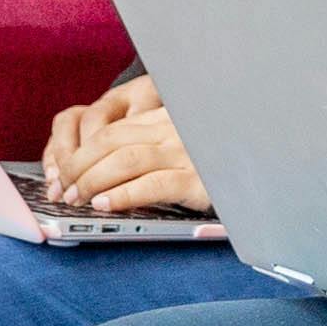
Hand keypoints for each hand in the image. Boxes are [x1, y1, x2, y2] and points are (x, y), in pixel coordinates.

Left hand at [47, 83, 209, 215]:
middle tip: (65, 191)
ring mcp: (185, 153)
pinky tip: (106, 205)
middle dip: (79, 167)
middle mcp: (172, 131)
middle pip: (109, 142)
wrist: (262, 169)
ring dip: (94, 180)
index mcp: (164, 120)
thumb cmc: (218, 162)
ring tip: (78, 199)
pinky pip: (153, 184)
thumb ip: (149, 145)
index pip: (109, 130)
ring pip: (125, 160)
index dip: (80, 153)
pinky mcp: (198, 179)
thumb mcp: (181, 143)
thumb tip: (103, 169)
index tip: (64, 174)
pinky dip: (124, 194)